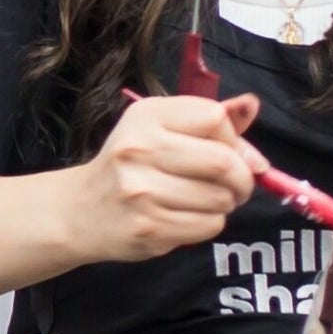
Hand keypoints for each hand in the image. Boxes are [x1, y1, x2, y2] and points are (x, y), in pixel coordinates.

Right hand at [69, 93, 261, 263]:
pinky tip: (190, 217)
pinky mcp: (148, 228)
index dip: (236, 139)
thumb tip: (251, 105)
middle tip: (236, 185)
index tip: (236, 154)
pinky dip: (210, 223)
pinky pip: (208, 226)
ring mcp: (141, 191)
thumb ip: (208, 118)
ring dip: (225, 203)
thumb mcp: (160, 129)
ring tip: (206, 200)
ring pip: (220, 198)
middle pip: (223, 162)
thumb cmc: (129, 165)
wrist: (80, 210)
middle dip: (243, 178)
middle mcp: (140, 149)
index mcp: (146, 116)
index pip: (215, 118)